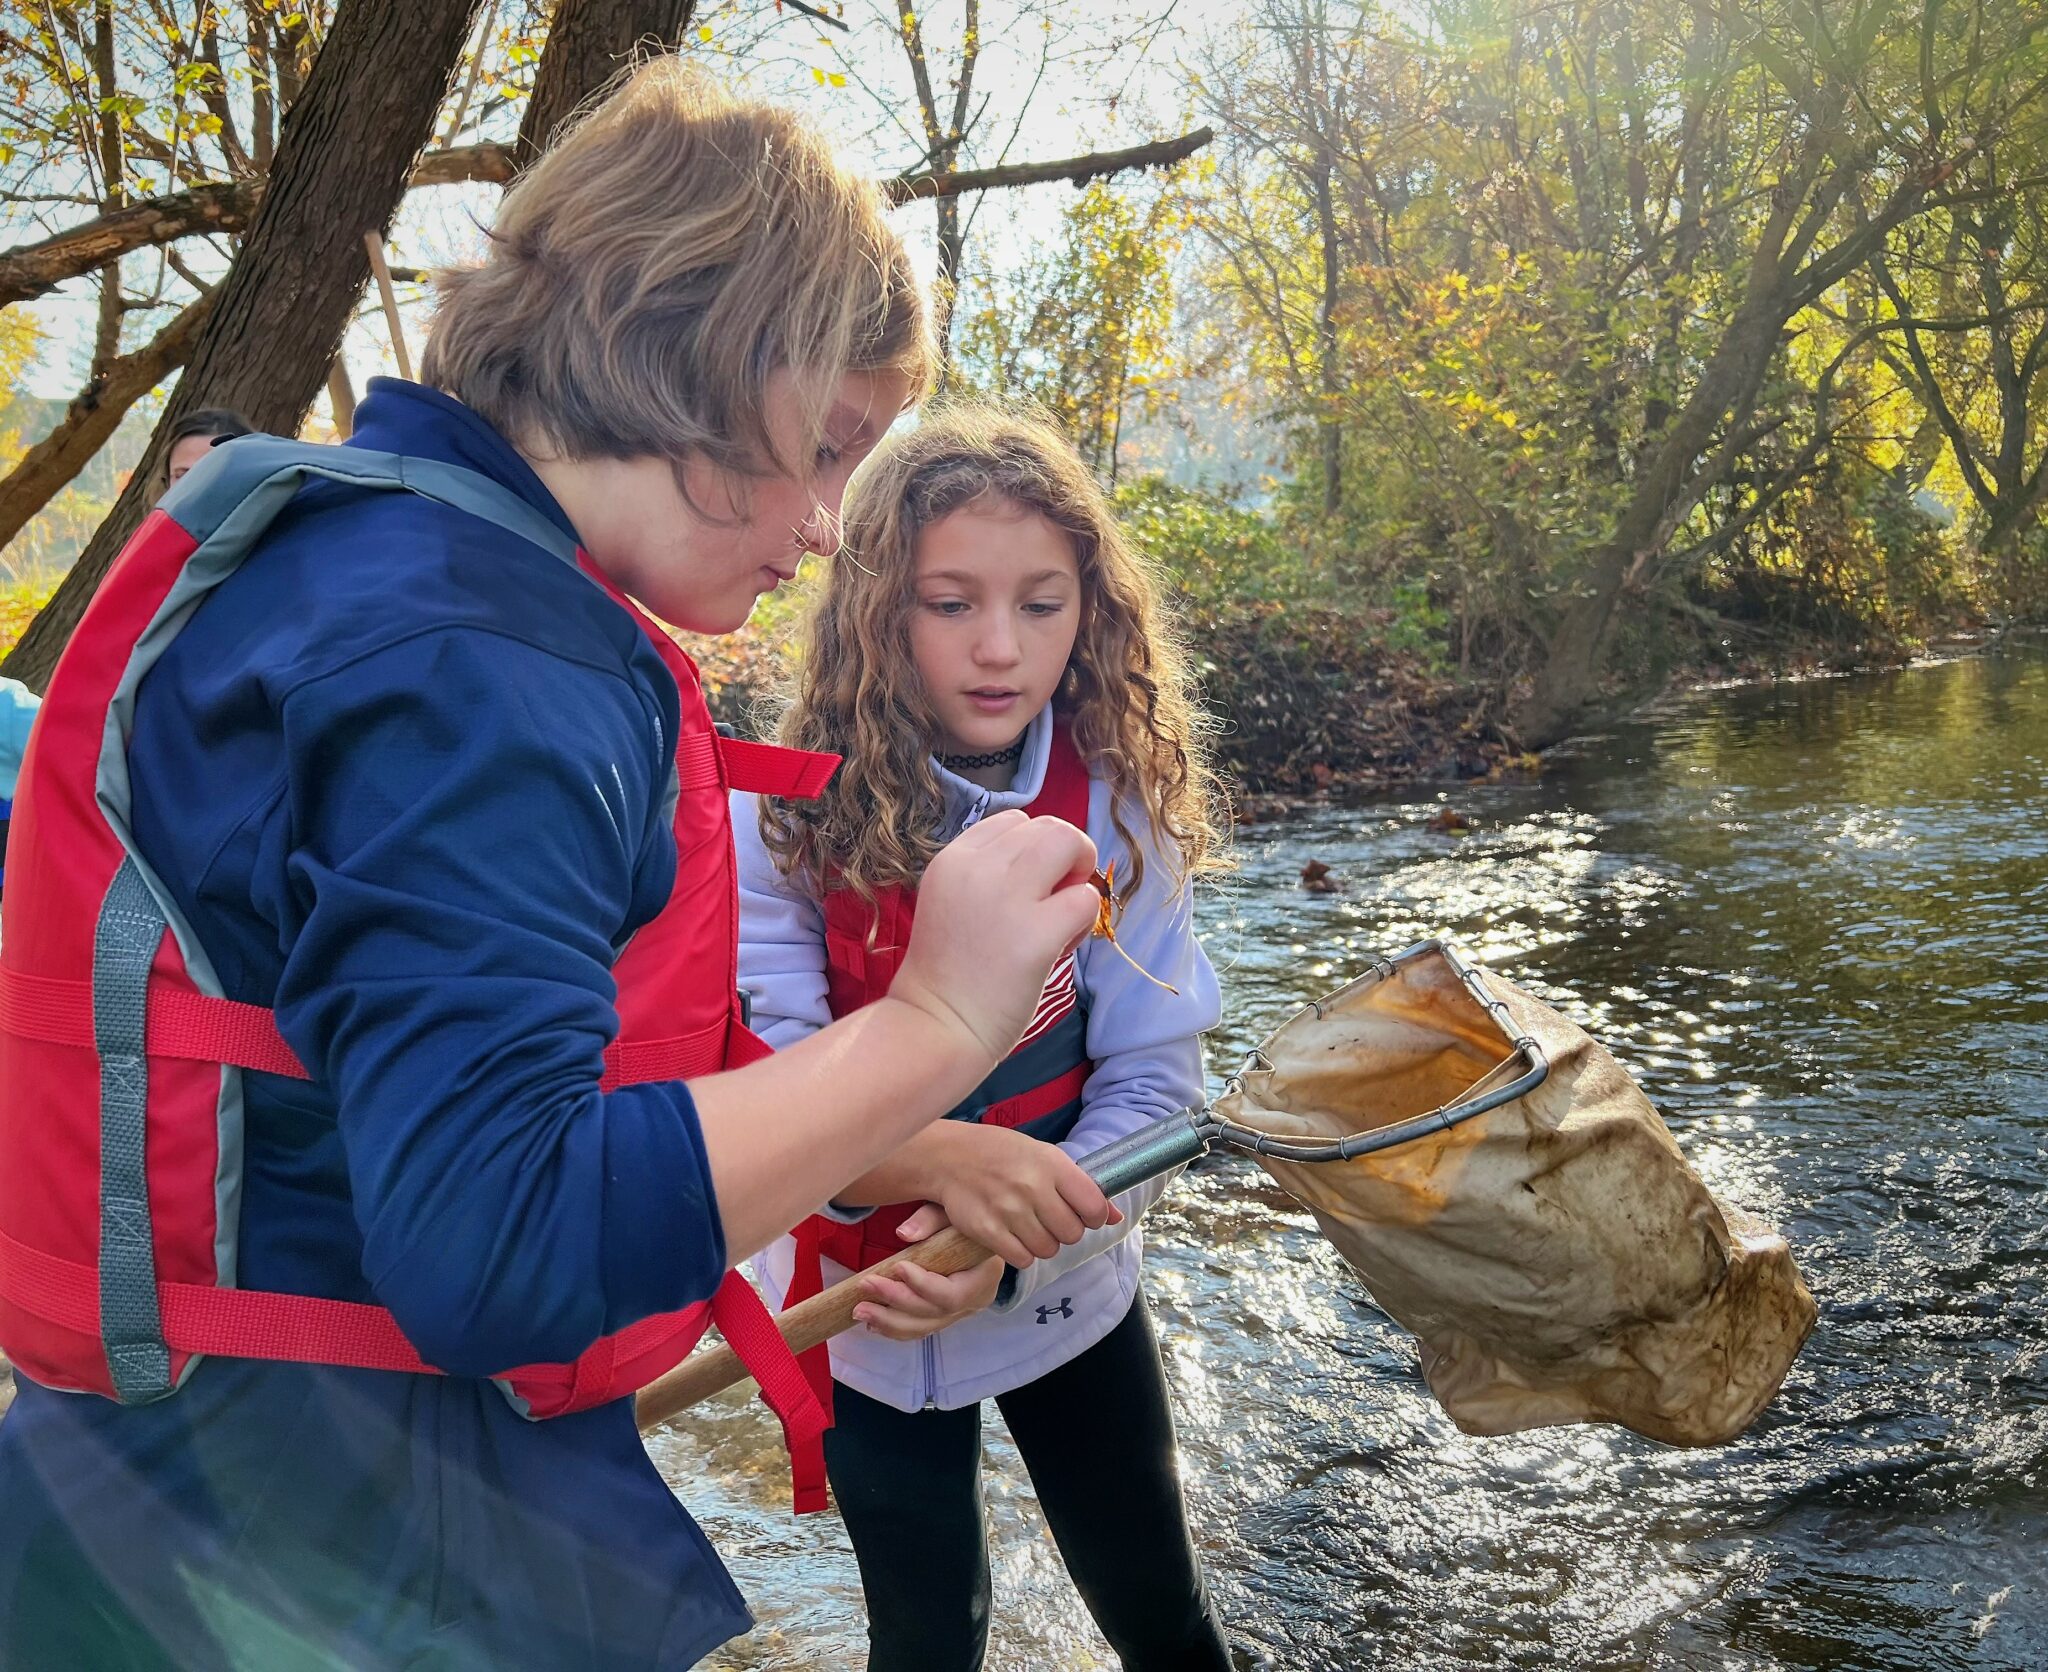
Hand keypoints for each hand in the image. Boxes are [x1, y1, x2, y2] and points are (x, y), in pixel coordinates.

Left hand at [852, 1228, 1005, 1341]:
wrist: (979, 1228)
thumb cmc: (967, 1216)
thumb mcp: (954, 1210)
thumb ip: (931, 1219)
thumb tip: (903, 1234)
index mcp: (984, 1276)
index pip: (952, 1294)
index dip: (923, 1285)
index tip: (897, 1266)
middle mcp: (974, 1300)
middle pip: (933, 1313)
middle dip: (896, 1301)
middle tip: (865, 1285)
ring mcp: (959, 1312)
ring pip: (923, 1327)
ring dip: (888, 1321)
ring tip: (859, 1311)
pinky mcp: (944, 1315)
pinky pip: (919, 1328)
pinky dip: (894, 1327)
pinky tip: (872, 1322)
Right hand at [887, 810, 1098, 1066]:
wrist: (935, 1026)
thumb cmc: (949, 972)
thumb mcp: (952, 900)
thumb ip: (990, 874)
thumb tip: (1050, 864)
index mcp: (954, 859)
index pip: (1016, 821)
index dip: (1033, 851)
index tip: (1025, 889)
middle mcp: (979, 868)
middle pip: (1051, 828)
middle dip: (1066, 858)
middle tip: (1053, 901)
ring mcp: (1007, 899)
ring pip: (1071, 846)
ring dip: (1079, 877)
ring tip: (1060, 917)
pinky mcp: (1035, 934)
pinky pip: (1085, 899)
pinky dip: (1084, 920)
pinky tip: (1061, 945)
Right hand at [898, 1126, 1118, 1268]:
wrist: (949, 1157)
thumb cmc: (1002, 1154)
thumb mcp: (1045, 1157)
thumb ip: (1081, 1186)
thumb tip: (1116, 1217)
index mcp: (1051, 1164)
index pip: (1093, 1207)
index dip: (1093, 1217)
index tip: (1082, 1214)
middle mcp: (1032, 1187)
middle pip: (1072, 1234)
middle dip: (1065, 1231)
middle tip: (1050, 1219)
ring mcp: (1009, 1211)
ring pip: (1048, 1249)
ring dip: (1042, 1243)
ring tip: (1028, 1225)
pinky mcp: (988, 1231)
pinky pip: (1022, 1259)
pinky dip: (1021, 1252)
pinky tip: (1012, 1235)